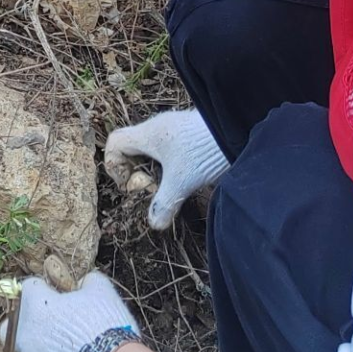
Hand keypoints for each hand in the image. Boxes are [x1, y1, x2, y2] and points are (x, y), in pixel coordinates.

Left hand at [2, 272, 140, 351]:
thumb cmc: (105, 325)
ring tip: (61, 339)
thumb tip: (81, 284)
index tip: (59, 293)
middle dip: (24, 317)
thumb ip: (85, 281)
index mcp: (36, 305)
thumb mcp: (100, 291)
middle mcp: (26, 332)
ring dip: (39, 338)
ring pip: (25, 343)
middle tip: (47, 318)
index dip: (45, 288)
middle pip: (12, 320)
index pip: (29, 287)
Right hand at [103, 109, 228, 230]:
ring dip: (155, 168)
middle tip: (151, 188)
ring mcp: (175, 128)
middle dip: (137, 170)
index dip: (114, 164)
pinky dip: (170, 164)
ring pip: (153, 148)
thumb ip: (164, 204)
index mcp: (148, 135)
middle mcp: (158, 127)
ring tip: (169, 185)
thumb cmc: (203, 151)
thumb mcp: (181, 183)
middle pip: (133, 146)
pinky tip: (186, 176)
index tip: (130, 183)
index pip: (116, 142)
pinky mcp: (191, 132)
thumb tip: (154, 224)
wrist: (237, 128)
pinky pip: (170, 148)